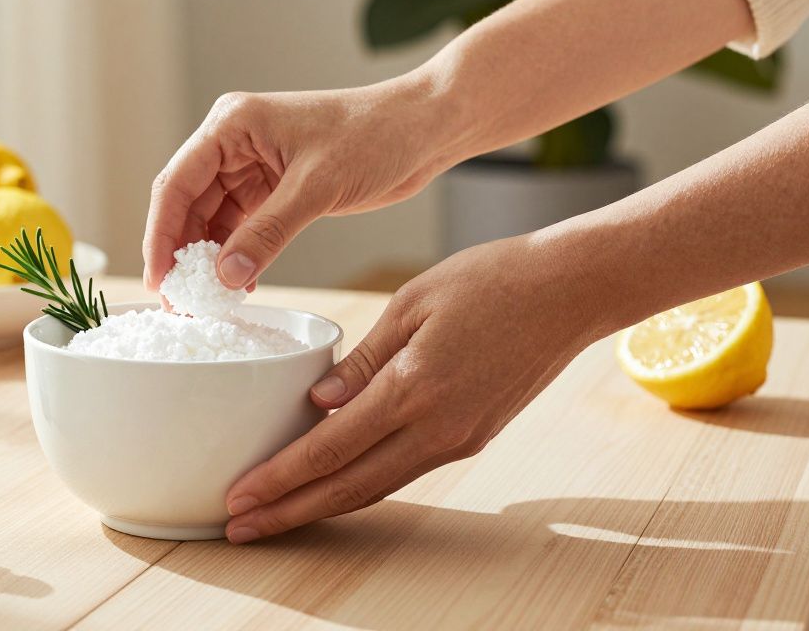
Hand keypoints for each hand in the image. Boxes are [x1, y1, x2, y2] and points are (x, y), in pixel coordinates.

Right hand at [142, 71, 462, 290]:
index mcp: (232, 125)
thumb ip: (267, 234)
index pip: (177, 183)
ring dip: (208, 260)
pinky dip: (238, 256)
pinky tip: (240, 286)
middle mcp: (234, 142)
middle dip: (181, 253)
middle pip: (187, 204)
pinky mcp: (274, 188)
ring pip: (211, 220)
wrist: (423, 129)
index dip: (160, 234)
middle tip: (179, 301)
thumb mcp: (316, 188)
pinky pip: (241, 227)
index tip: (159, 278)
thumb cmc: (375, 135)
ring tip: (207, 302)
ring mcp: (252, 166)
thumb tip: (224, 278)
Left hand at [222, 233, 615, 542]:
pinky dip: (359, 485)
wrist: (570, 292)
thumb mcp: (411, 303)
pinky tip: (330, 485)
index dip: (279, 479)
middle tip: (239, 528)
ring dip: (321, 506)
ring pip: (376, 487)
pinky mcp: (471, 438)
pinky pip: (402, 471)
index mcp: (413, 389)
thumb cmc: (491, 281)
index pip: (329, 449)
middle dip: (288, 512)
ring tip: (276, 515)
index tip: (238, 497)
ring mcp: (457, 439)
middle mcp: (436, 428)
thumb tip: (316, 405)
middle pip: (347, 488)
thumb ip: (362, 361)